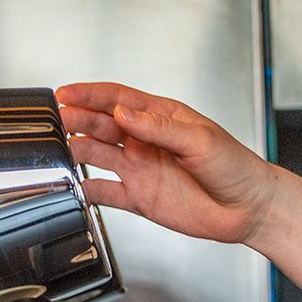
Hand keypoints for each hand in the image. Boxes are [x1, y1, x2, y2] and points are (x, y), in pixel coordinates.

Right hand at [56, 82, 276, 244]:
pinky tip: (74, 188)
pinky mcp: (140, 197)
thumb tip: (125, 114)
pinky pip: (107, 192)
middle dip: (76, 119)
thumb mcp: (201, 140)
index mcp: (160, 117)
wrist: (247, 208)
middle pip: (101, 124)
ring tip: (57, 148)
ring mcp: (140, 168)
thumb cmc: (234, 166)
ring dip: (77, 149)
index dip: (89, 94)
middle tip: (54, 119)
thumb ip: (160, 128)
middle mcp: (145, 140)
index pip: (117, 99)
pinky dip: (88, 190)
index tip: (65, 93)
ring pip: (98, 154)